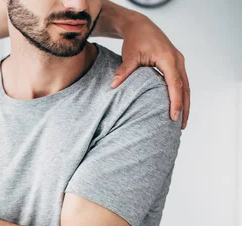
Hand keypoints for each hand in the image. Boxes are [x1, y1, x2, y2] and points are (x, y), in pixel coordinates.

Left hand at [112, 14, 189, 128]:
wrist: (140, 26)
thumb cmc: (136, 39)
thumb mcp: (129, 55)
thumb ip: (124, 70)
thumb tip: (114, 85)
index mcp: (168, 58)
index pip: (175, 84)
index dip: (175, 102)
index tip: (173, 117)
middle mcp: (177, 60)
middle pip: (185, 88)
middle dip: (184, 107)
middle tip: (181, 126)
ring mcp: (178, 61)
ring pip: (185, 86)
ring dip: (185, 102)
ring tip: (181, 121)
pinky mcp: (175, 63)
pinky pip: (181, 82)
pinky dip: (181, 95)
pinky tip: (177, 106)